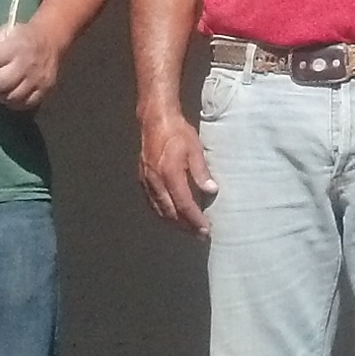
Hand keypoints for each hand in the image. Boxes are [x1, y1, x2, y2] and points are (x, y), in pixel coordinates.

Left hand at [0, 22, 65, 111]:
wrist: (51, 40)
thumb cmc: (23, 36)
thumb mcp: (6, 31)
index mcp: (15, 47)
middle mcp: (26, 64)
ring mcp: (37, 79)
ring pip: (11, 97)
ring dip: (0, 94)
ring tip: (1, 87)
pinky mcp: (45, 89)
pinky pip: (26, 104)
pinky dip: (15, 102)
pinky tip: (12, 94)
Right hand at [138, 111, 217, 236]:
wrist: (155, 120)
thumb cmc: (178, 132)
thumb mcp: (194, 149)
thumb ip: (201, 172)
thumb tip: (211, 190)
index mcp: (170, 175)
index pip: (184, 205)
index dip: (195, 220)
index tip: (206, 230)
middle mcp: (156, 182)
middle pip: (171, 213)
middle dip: (185, 226)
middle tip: (199, 235)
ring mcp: (147, 182)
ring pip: (160, 210)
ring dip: (174, 223)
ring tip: (188, 229)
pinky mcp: (142, 180)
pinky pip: (152, 203)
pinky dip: (163, 213)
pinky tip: (171, 216)